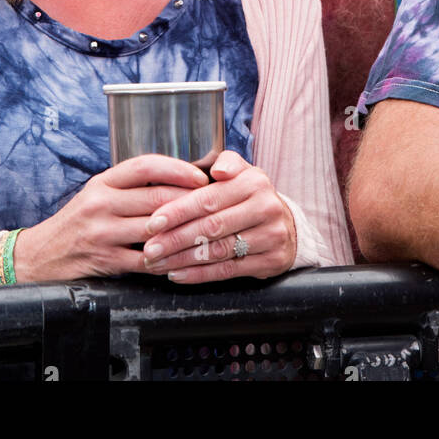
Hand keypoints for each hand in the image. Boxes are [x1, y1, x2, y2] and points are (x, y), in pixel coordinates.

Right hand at [12, 154, 208, 282]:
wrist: (41, 256)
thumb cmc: (77, 222)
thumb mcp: (97, 194)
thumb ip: (129, 186)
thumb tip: (177, 177)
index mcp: (102, 182)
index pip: (145, 165)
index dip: (177, 168)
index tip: (200, 175)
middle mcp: (101, 204)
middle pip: (156, 197)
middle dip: (190, 200)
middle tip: (214, 203)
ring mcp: (102, 233)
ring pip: (155, 228)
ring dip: (184, 231)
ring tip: (206, 230)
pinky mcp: (106, 261)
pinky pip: (146, 260)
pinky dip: (167, 259)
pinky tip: (183, 257)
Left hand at [141, 150, 297, 282]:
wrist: (289, 226)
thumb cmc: (251, 197)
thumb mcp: (244, 173)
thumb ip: (228, 164)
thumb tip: (218, 170)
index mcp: (254, 182)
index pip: (209, 199)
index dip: (178, 211)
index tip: (152, 222)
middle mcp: (264, 208)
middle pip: (212, 227)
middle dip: (175, 239)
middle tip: (150, 249)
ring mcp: (270, 236)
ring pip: (219, 251)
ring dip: (183, 259)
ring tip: (158, 263)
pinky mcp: (271, 261)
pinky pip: (229, 271)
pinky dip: (200, 274)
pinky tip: (178, 274)